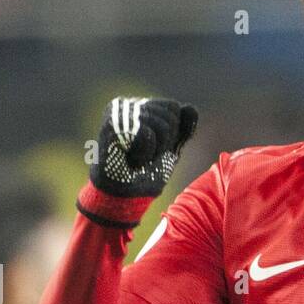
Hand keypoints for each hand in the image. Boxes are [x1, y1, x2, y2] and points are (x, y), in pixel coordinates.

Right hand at [78, 96, 198, 228]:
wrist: (126, 197)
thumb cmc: (146, 175)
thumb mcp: (171, 150)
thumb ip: (182, 130)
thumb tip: (191, 108)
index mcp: (139, 107)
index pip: (172, 107)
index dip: (171, 135)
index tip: (155, 150)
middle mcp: (126, 105)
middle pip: (169, 115)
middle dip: (165, 143)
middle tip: (145, 156)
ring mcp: (117, 113)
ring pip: (161, 125)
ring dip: (155, 151)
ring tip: (137, 159)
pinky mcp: (112, 125)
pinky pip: (147, 134)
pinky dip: (145, 154)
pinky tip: (129, 160)